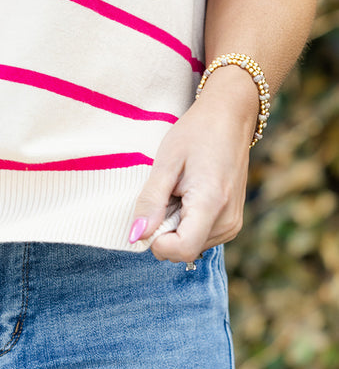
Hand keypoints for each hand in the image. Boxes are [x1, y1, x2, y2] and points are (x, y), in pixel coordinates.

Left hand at [129, 67, 256, 261]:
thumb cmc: (196, 133)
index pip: (181, 250)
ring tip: (180, 189)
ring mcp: (233, 225)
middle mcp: (228, 223)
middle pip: (183, 249)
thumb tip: (136, 236)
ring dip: (176, 224)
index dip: (157, 240)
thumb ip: (150, 201)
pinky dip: (188, 221)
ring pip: (190, 244)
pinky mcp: (232, 223)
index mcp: (212, 204)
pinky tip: (189, 194)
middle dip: (165, 228)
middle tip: (167, 190)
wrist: (229, 117)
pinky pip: (200, 235)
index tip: (150, 212)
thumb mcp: (166, 162)